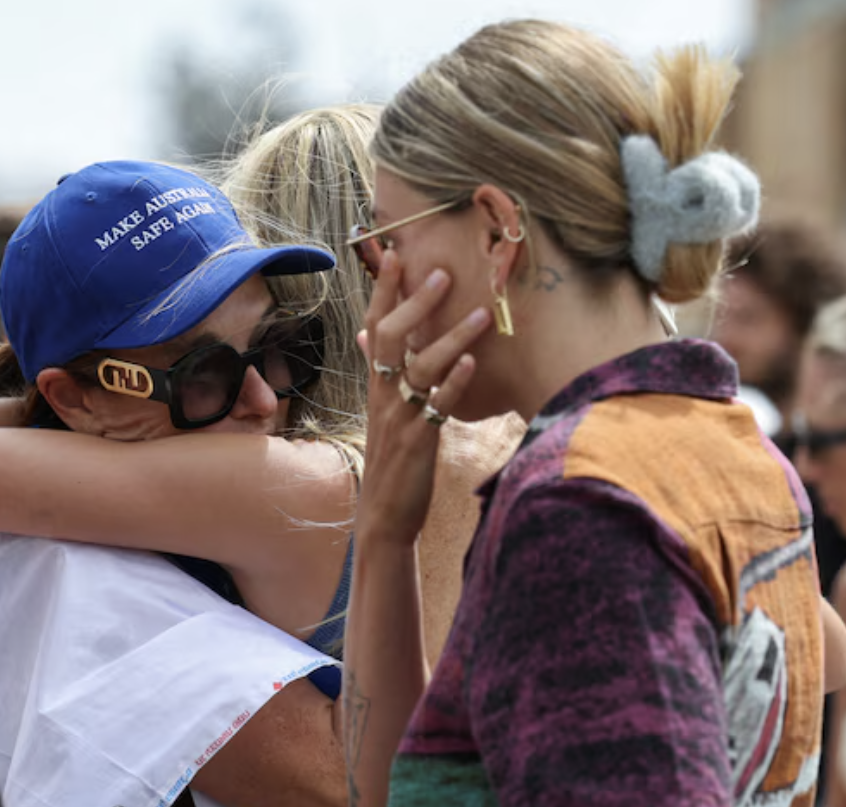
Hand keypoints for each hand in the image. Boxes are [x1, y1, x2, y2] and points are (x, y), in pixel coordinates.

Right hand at [355, 253, 488, 545]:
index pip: (374, 326)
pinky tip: (471, 364)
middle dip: (415, 303)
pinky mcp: (419, 441)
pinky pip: (437, 407)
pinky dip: (453, 385)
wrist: (383, 516)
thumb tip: (364, 335)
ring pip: (421, 368)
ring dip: (450, 338)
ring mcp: (400, 418)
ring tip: (480, 313)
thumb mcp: (380, 411)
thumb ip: (376, 370)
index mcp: (376, 386)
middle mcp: (384, 396)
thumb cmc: (389, 461)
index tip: (393, 252)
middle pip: (391, 338)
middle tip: (441, 272)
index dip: (383, 290)